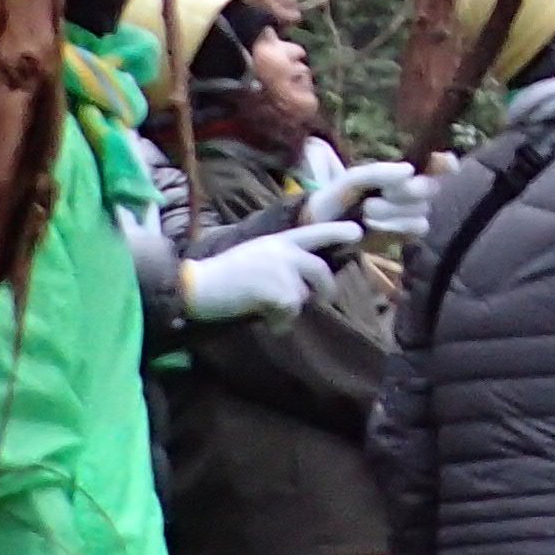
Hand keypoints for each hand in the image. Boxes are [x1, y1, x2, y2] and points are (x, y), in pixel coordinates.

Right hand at [180, 217, 363, 322]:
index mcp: (278, 241)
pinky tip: (263, 318)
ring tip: (265, 309)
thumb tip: (304, 284)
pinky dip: (279, 322)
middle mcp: (284, 251)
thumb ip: (281, 262)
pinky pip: (291, 312)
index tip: (357, 232)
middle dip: (325, 289)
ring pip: (303, 295)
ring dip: (289, 309)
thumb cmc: (222, 276)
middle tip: (322, 300)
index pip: (313, 233)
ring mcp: (282, 269)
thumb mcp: (255, 257)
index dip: (336, 232)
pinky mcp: (279, 290)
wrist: (197, 286)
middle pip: (320, 270)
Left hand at [307, 158, 435, 236]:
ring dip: (393, 212)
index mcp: (404, 171)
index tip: (445, 165)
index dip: (445, 164)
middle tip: (381, 194)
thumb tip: (410, 171)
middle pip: (429, 188)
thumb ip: (379, 171)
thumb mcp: (354, 178)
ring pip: (422, 210)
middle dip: (405, 192)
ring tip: (367, 213)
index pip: (438, 164)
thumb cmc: (339, 195)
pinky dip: (395, 226)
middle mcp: (415, 190)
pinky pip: (417, 228)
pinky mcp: (408, 234)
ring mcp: (413, 213)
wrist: (323, 227)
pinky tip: (375, 226)